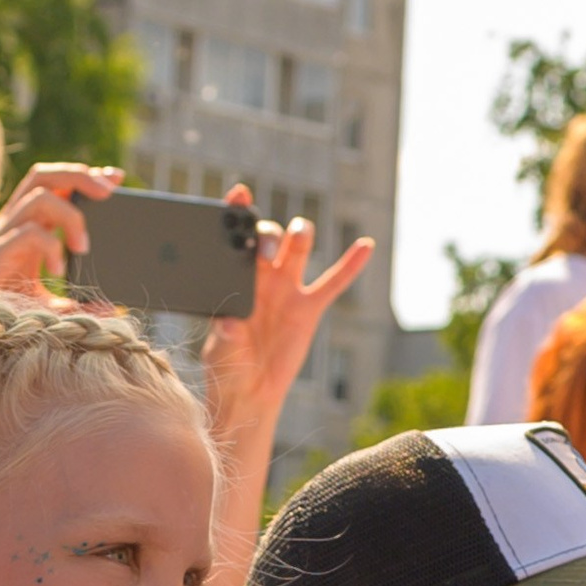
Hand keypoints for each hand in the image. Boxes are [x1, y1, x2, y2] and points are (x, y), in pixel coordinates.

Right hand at [0, 164, 122, 294]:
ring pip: (38, 196)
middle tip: (110, 192)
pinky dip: (51, 248)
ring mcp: (2, 235)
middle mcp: (12, 223)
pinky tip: (58, 273)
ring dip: (69, 215)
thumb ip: (74, 305)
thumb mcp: (44, 305)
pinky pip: (29, 234)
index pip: (55, 184)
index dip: (84, 175)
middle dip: (80, 175)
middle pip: (44, 175)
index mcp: (25, 226)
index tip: (116, 177)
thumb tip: (109, 310)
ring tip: (83, 246)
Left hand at [202, 187, 373, 437]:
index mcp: (235, 280)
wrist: (249, 391)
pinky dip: (350, 265)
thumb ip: (225, 337)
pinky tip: (365, 246)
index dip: (238, 213)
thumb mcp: (220, 352)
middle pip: (269, 238)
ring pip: (298, 249)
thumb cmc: (227, 367)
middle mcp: (261, 278)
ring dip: (299, 235)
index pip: (237, 240)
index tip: (238, 193)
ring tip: (300, 234)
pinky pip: (333, 282)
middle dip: (267, 235)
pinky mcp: (309, 308)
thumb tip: (230, 324)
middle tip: (265, 249)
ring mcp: (287, 290)